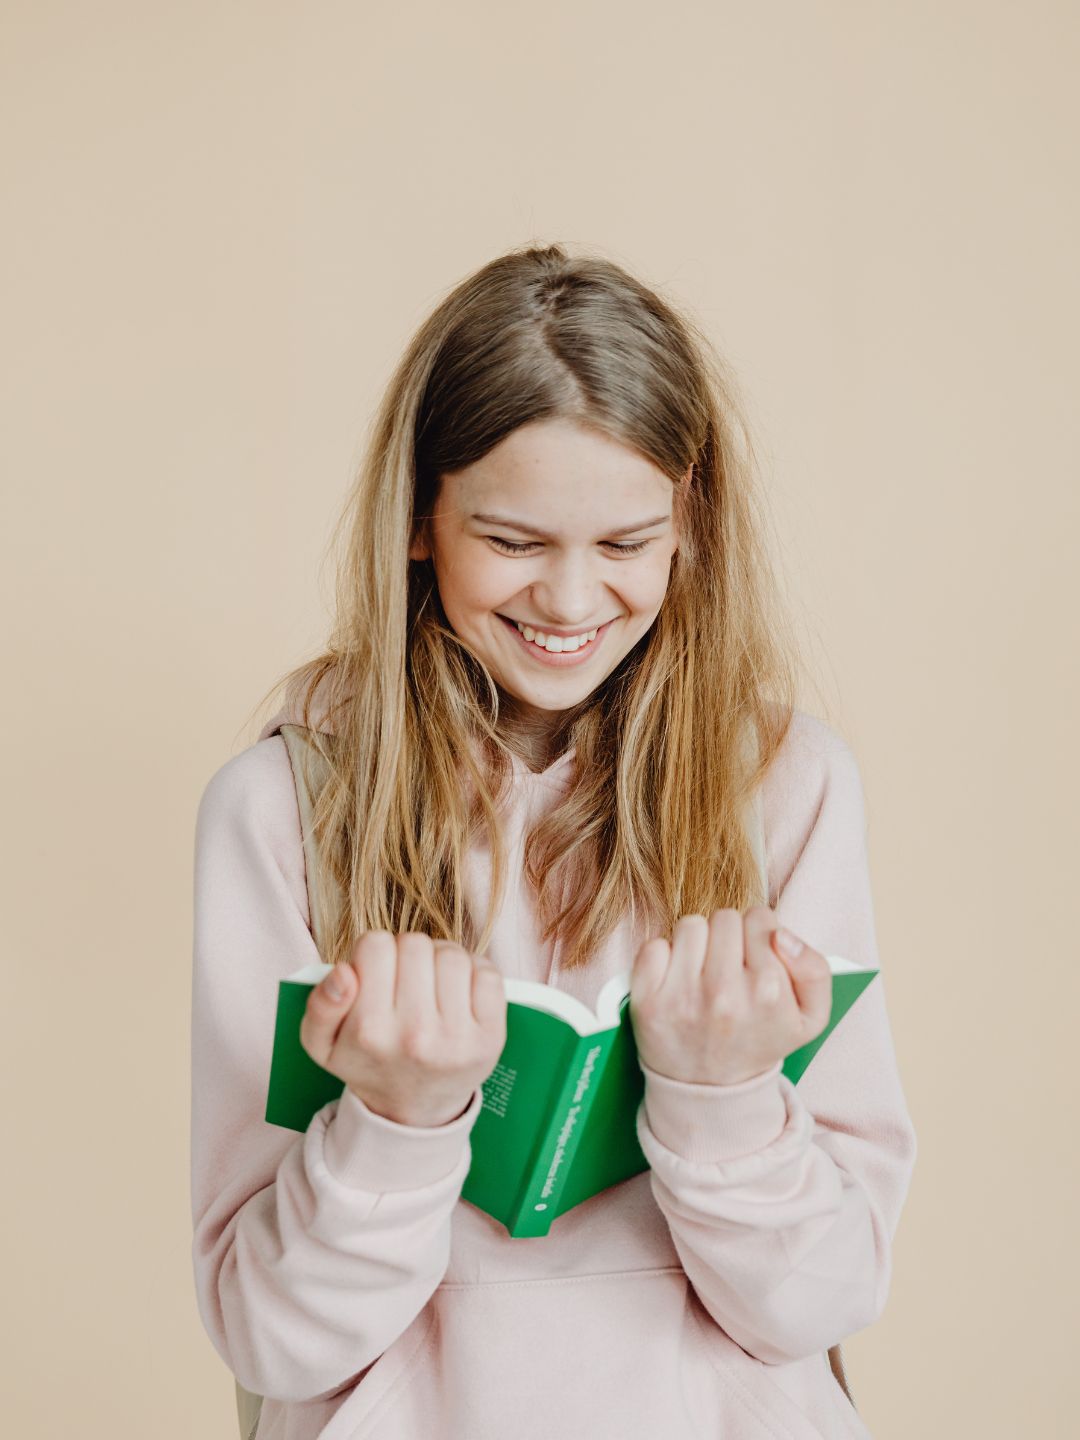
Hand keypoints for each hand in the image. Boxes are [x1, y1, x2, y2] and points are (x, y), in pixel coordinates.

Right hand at [300, 930, 507, 1126]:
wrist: (412, 1110)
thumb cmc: (369, 1064)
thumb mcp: (323, 1044)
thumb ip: (319, 1005)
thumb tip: (343, 972)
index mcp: (370, 1031)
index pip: (375, 944)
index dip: (373, 953)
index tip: (376, 974)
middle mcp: (415, 1035)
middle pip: (415, 944)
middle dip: (408, 954)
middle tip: (405, 980)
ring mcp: (457, 1037)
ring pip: (452, 955)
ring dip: (441, 959)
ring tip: (432, 983)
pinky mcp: (491, 1037)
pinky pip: (488, 973)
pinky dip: (475, 972)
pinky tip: (459, 991)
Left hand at [628, 907, 832, 1086]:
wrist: (713, 1092)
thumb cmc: (760, 1042)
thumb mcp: (810, 1017)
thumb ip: (814, 968)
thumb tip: (779, 933)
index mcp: (767, 991)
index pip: (759, 917)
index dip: (759, 934)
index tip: (754, 959)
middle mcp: (723, 993)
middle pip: (724, 917)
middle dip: (729, 936)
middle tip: (729, 968)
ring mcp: (681, 997)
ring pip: (690, 926)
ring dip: (697, 943)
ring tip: (703, 973)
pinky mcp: (647, 1002)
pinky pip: (654, 946)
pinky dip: (664, 957)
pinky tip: (677, 981)